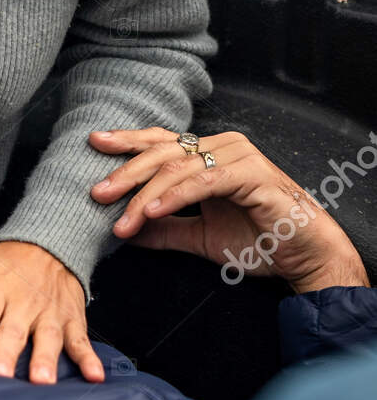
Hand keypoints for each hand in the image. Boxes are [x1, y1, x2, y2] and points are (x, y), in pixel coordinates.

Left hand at [0, 240, 103, 382]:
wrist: (49, 242)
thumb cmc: (3, 264)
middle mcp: (24, 303)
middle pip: (13, 331)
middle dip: (6, 353)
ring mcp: (50, 312)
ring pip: (48, 337)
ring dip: (45, 359)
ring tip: (42, 382)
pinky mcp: (72, 319)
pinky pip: (81, 340)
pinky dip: (90, 359)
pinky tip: (95, 377)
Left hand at [90, 127, 368, 291]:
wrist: (305, 257)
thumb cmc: (260, 241)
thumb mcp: (199, 236)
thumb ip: (164, 228)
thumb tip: (124, 230)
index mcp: (211, 154)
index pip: (161, 142)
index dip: (127, 142)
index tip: (94, 143)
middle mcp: (224, 147)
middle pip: (164, 151)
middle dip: (126, 171)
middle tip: (97, 192)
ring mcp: (240, 157)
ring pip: (179, 167)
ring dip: (144, 194)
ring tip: (120, 218)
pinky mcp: (253, 175)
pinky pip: (203, 182)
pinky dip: (174, 196)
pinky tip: (150, 211)